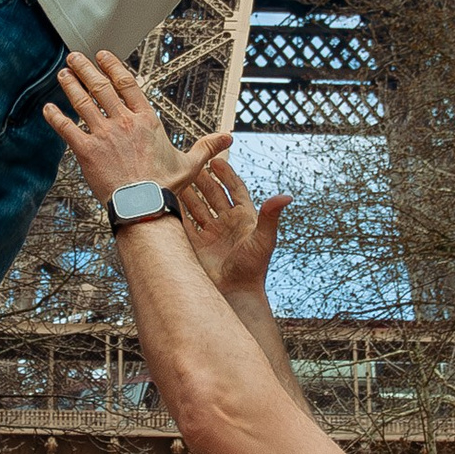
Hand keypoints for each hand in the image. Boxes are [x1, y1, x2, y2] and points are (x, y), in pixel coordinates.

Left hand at [47, 49, 225, 204]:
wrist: (144, 205)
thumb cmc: (165, 187)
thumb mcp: (190, 164)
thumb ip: (206, 147)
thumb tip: (227, 138)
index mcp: (146, 120)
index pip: (127, 84)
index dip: (113, 67)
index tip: (102, 56)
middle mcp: (123, 121)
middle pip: (101, 86)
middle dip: (86, 69)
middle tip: (75, 57)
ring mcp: (103, 134)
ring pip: (83, 102)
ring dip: (71, 85)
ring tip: (63, 73)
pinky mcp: (86, 151)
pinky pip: (67, 129)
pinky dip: (55, 117)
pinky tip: (47, 108)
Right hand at [170, 148, 289, 298]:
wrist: (236, 295)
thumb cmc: (253, 268)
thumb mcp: (264, 239)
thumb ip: (271, 216)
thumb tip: (286, 196)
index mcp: (244, 218)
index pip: (234, 189)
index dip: (226, 174)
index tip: (215, 159)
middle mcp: (226, 223)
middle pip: (212, 195)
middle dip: (202, 179)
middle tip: (190, 163)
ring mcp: (210, 233)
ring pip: (196, 207)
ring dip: (187, 193)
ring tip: (176, 177)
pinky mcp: (196, 245)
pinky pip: (184, 225)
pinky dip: (177, 213)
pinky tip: (168, 201)